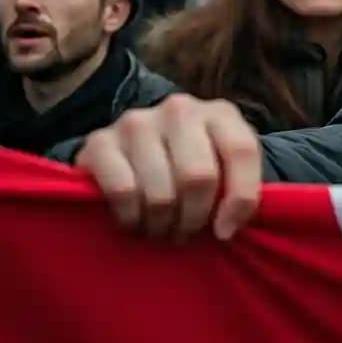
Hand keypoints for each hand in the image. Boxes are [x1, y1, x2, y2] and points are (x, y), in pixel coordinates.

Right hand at [77, 94, 261, 241]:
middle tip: (185, 233)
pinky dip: (131, 218)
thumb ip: (239, 190)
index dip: (240, 200)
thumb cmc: (193, 169)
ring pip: (160, 192)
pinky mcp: (100, 142)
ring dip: (162, 224)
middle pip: (198, 177)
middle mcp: (179, 109)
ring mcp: (137, 122)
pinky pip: (123, 193)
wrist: (136, 153)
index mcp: (220, 113)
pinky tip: (134, 220)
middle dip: (193, 219)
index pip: (241, 151)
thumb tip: (226, 228)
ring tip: (161, 228)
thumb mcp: (226, 171)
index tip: (225, 232)